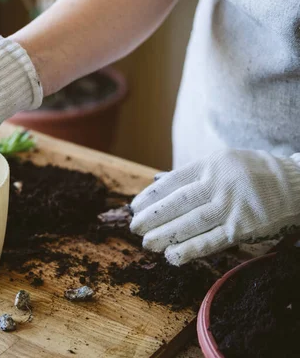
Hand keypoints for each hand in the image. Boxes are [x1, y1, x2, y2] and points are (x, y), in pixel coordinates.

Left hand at [130, 149, 299, 264]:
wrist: (297, 185)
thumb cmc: (253, 174)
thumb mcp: (223, 162)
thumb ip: (193, 174)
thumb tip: (158, 183)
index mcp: (210, 164)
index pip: (171, 182)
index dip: (150, 197)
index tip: (134, 207)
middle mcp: (218, 184)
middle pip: (177, 203)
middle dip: (152, 217)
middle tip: (134, 228)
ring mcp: (231, 206)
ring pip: (190, 223)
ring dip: (165, 235)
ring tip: (147, 244)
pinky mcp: (242, 227)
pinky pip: (211, 241)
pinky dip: (190, 249)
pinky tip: (172, 256)